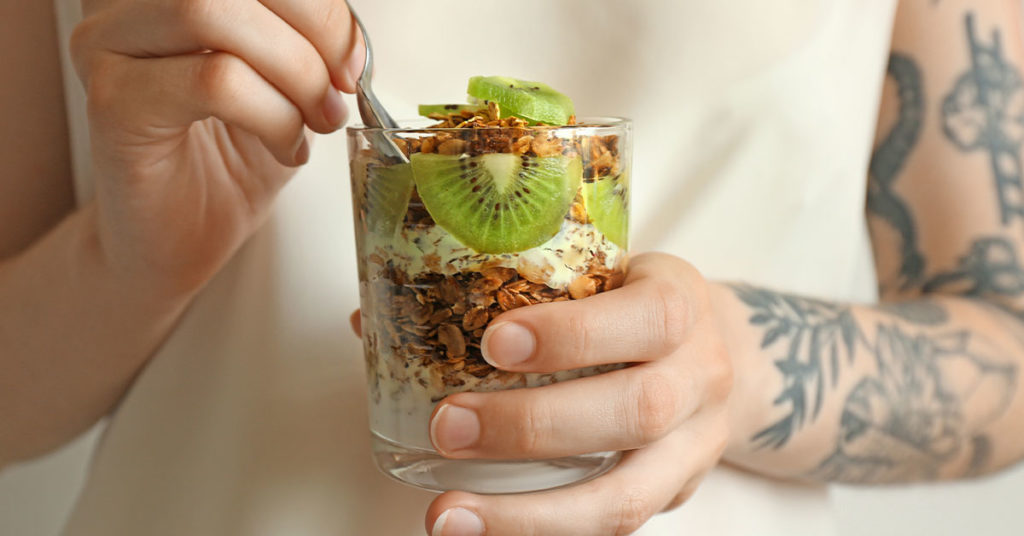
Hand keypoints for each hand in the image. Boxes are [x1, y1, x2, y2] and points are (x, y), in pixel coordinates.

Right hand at [70, 0, 363, 294]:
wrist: (179, 242)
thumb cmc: (229, 164)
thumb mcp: (285, 87)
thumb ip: (306, 43)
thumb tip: (350, 36)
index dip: (318, 5)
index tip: (354, 58)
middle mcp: (128, 6)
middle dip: (312, 30)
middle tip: (340, 92)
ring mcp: (108, 48)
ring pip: (212, 13)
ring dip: (294, 73)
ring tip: (316, 122)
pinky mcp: (112, 102)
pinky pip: (212, 81)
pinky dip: (272, 115)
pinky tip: (285, 148)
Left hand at [422, 253, 733, 534]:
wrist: (720, 353)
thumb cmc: (633, 304)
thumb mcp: (600, 271)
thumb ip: (509, 289)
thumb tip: (372, 318)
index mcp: (681, 303)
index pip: (649, 317)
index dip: (574, 335)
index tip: (494, 343)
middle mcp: (700, 377)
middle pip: (638, 410)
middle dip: (534, 425)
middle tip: (448, 426)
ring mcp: (693, 449)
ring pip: (627, 497)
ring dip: (529, 515)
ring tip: (448, 517)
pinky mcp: (672, 496)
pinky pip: (612, 527)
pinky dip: (542, 533)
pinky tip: (484, 531)